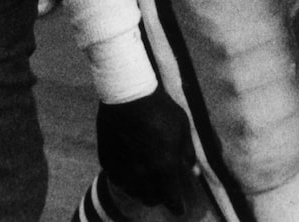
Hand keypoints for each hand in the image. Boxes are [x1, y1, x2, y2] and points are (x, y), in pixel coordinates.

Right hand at [97, 86, 195, 213]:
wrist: (127, 92)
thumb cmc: (159, 108)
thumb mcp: (182, 127)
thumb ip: (187, 153)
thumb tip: (192, 172)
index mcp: (164, 168)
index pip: (172, 201)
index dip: (177, 206)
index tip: (180, 206)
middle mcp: (142, 175)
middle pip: (151, 199)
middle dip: (159, 196)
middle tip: (162, 186)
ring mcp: (122, 169)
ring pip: (133, 191)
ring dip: (141, 188)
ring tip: (145, 175)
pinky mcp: (107, 161)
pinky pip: (117, 178)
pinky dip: (125, 176)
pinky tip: (129, 165)